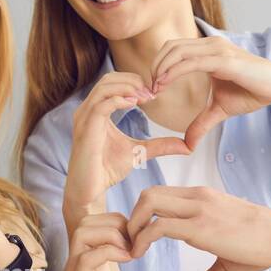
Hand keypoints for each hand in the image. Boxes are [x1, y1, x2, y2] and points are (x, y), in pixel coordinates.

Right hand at [57, 213, 200, 270]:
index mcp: (95, 265)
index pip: (102, 226)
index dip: (125, 223)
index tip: (148, 239)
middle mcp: (82, 264)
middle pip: (90, 219)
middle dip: (118, 222)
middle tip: (141, 241)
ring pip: (84, 230)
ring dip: (112, 233)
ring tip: (133, 250)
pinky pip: (87, 256)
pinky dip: (109, 251)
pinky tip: (129, 260)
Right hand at [64, 72, 189, 233]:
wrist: (89, 191)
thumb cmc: (107, 171)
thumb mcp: (139, 153)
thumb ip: (160, 145)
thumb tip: (187, 147)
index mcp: (96, 111)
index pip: (113, 82)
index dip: (135, 83)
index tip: (153, 95)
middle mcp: (87, 110)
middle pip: (109, 79)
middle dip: (132, 81)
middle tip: (152, 94)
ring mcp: (84, 118)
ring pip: (104, 87)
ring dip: (128, 88)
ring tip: (145, 98)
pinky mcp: (85, 129)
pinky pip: (101, 105)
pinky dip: (119, 100)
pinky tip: (135, 104)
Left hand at [127, 185, 270, 270]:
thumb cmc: (262, 248)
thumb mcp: (227, 264)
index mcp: (202, 199)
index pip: (159, 194)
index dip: (142, 216)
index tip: (138, 241)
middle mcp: (197, 197)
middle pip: (147, 193)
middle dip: (131, 218)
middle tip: (129, 246)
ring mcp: (199, 208)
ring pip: (147, 202)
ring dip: (132, 227)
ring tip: (132, 252)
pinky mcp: (201, 225)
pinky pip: (158, 225)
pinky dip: (141, 239)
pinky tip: (139, 255)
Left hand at [149, 36, 270, 149]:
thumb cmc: (252, 92)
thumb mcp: (219, 110)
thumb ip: (201, 123)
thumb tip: (187, 145)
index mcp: (207, 51)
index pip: (173, 50)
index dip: (158, 66)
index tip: (151, 89)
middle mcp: (210, 45)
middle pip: (170, 47)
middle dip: (154, 67)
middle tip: (148, 90)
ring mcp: (217, 49)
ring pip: (177, 51)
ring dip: (160, 69)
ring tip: (154, 89)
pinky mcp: (224, 59)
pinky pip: (191, 62)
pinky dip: (173, 72)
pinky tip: (164, 85)